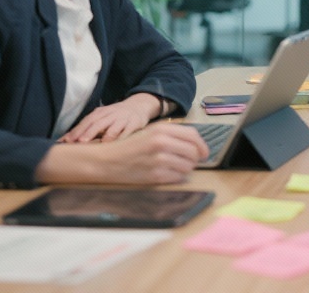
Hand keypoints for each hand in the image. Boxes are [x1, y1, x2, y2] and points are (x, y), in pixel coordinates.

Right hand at [37, 123, 209, 185]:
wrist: (105, 160)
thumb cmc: (128, 146)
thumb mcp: (150, 133)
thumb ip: (172, 136)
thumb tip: (195, 145)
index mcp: (162, 130)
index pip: (194, 136)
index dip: (202, 145)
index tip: (204, 153)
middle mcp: (163, 143)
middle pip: (194, 152)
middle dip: (194, 159)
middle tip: (188, 162)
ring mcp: (160, 160)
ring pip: (188, 167)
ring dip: (185, 169)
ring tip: (173, 168)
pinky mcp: (156, 175)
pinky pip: (177, 178)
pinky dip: (176, 177)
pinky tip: (166, 174)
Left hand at [59, 93, 160, 142]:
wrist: (138, 106)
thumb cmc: (115, 116)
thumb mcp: (101, 118)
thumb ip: (87, 127)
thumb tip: (65, 140)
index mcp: (100, 113)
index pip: (86, 121)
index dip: (77, 130)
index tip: (66, 140)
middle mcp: (110, 114)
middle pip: (97, 123)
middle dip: (89, 132)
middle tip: (80, 142)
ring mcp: (123, 119)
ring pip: (113, 128)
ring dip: (106, 136)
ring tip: (100, 144)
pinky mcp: (134, 124)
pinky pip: (128, 132)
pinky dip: (122, 139)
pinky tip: (117, 146)